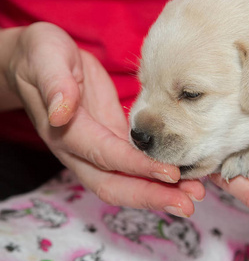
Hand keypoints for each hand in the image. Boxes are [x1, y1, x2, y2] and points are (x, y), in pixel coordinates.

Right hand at [4, 22, 204, 215]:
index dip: (138, 167)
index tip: (172, 173)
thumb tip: (60, 113)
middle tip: (188, 204)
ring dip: (161, 192)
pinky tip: (185, 176)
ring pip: (128, 181)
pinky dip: (158, 175)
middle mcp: (82, 150)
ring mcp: (98, 149)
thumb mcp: (46, 58)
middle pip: (115, 185)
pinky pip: (135, 166)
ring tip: (195, 194)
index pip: (106, 156)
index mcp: (67, 132)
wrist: (40, 61)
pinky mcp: (112, 141)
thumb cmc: (42, 56)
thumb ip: (54, 83)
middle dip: (152, 196)